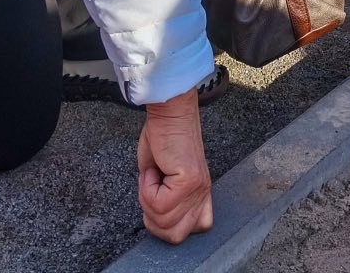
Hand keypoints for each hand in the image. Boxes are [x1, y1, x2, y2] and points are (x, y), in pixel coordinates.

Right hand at [137, 90, 213, 244]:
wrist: (170, 112)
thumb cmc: (163, 138)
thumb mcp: (163, 177)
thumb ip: (167, 201)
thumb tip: (155, 217)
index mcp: (200, 195)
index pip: (195, 230)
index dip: (168, 224)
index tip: (158, 202)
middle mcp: (203, 194)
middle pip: (176, 236)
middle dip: (153, 220)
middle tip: (150, 193)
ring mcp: (198, 189)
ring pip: (164, 221)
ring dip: (148, 201)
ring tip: (153, 178)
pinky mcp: (189, 180)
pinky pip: (159, 203)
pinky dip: (147, 189)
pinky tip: (154, 171)